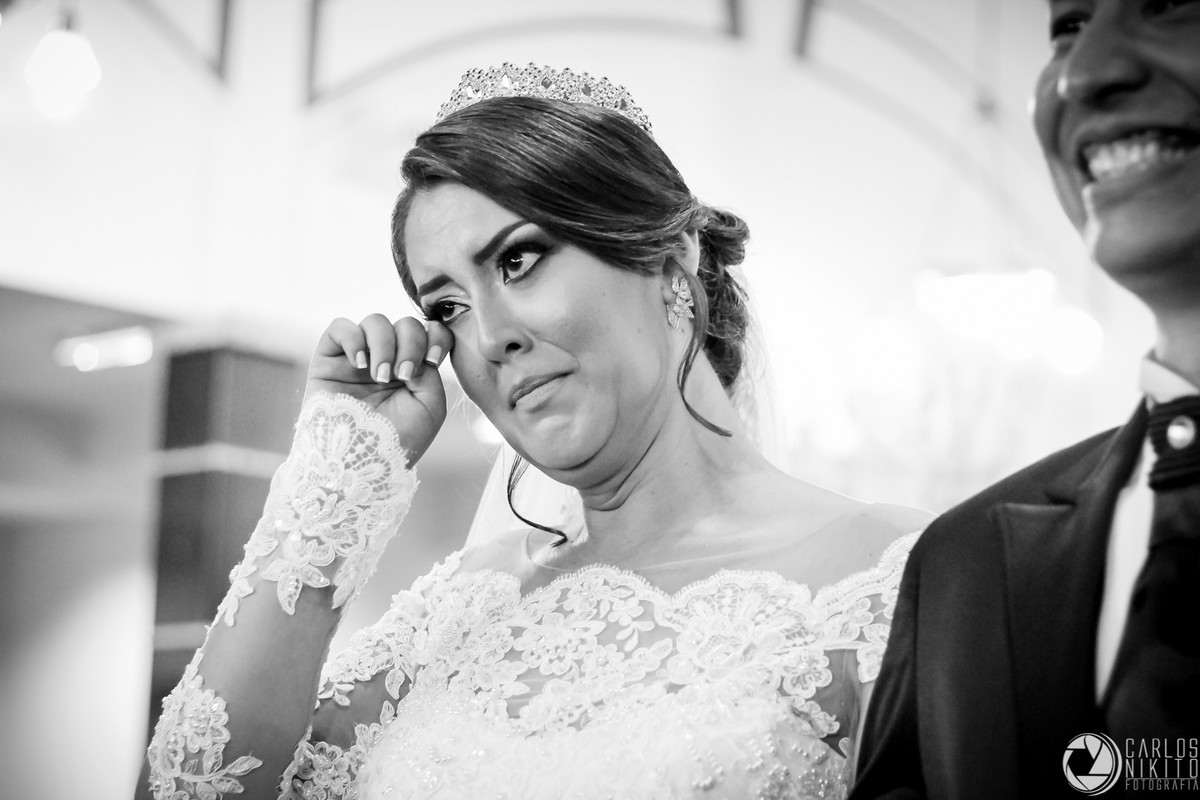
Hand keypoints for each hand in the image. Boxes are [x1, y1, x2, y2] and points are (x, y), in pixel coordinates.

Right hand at [306, 315, 453, 464]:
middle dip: (410, 344)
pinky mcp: (328, 360)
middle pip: (405, 324)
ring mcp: (358, 359)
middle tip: (402, 376)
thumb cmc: (397, 441)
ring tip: (380, 377)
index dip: (436, 335)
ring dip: (384, 345)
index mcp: (413, 369)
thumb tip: (412, 348)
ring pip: (375, 322)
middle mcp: (387, 360)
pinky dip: (354, 339)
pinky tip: (360, 365)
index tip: (434, 358)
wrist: (359, 461)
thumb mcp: (430, 406)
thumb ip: (429, 370)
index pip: (429, 332)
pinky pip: (340, 327)